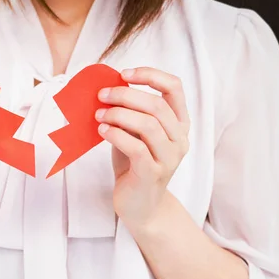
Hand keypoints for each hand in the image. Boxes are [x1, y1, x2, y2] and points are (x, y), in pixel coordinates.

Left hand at [95, 67, 190, 231]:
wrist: (141, 205)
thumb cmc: (135, 165)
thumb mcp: (136, 133)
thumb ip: (131, 113)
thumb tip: (110, 87)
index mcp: (179, 123)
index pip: (174, 87)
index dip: (150, 75)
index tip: (124, 74)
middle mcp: (180, 139)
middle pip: (157, 106)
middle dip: (125, 95)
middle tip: (101, 95)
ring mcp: (168, 158)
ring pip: (148, 125)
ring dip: (118, 115)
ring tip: (99, 115)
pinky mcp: (152, 174)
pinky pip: (136, 147)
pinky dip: (116, 135)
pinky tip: (102, 131)